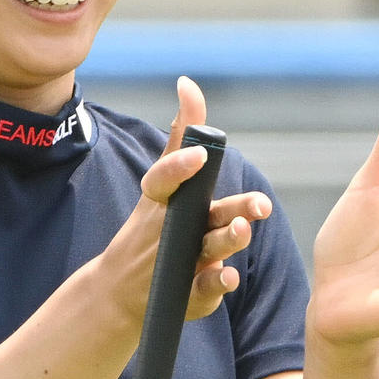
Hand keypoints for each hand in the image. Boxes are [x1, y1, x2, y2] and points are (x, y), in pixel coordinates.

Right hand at [103, 76, 271, 326]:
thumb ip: (179, 137)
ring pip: (209, 249)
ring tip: (244, 229)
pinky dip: (217, 283)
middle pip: (203, 216)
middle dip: (231, 210)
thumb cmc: (148, 229)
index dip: (180, 166)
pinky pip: (206, 289)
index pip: (164, 179)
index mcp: (163, 202)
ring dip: (228, 240)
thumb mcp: (159, 184)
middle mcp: (172, 230)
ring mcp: (180, 262)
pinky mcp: (190, 292)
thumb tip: (188, 85)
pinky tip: (230, 276)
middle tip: (258, 205)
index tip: (199, 153)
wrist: (119, 292)